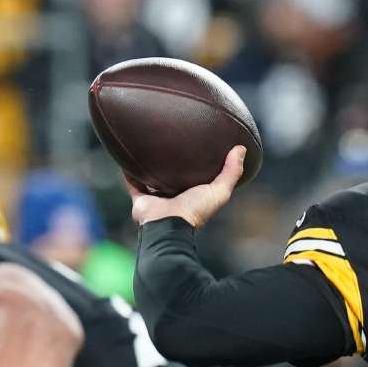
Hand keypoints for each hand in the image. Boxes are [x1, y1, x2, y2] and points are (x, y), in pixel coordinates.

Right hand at [129, 146, 246, 228]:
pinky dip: (128, 171)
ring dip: (149, 165)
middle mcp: (175, 197)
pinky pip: (132, 182)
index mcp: (193, 195)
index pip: (196, 178)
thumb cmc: (195, 211)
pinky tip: (126, 155)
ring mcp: (157, 199)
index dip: (199, 164)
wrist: (167, 225)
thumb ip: (231, 172)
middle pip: (173, 177)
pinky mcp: (140, 199)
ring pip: (152, 178)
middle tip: (172, 141)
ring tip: (147, 145)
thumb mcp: (219, 191)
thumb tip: (241, 148)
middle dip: (172, 164)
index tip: (200, 146)